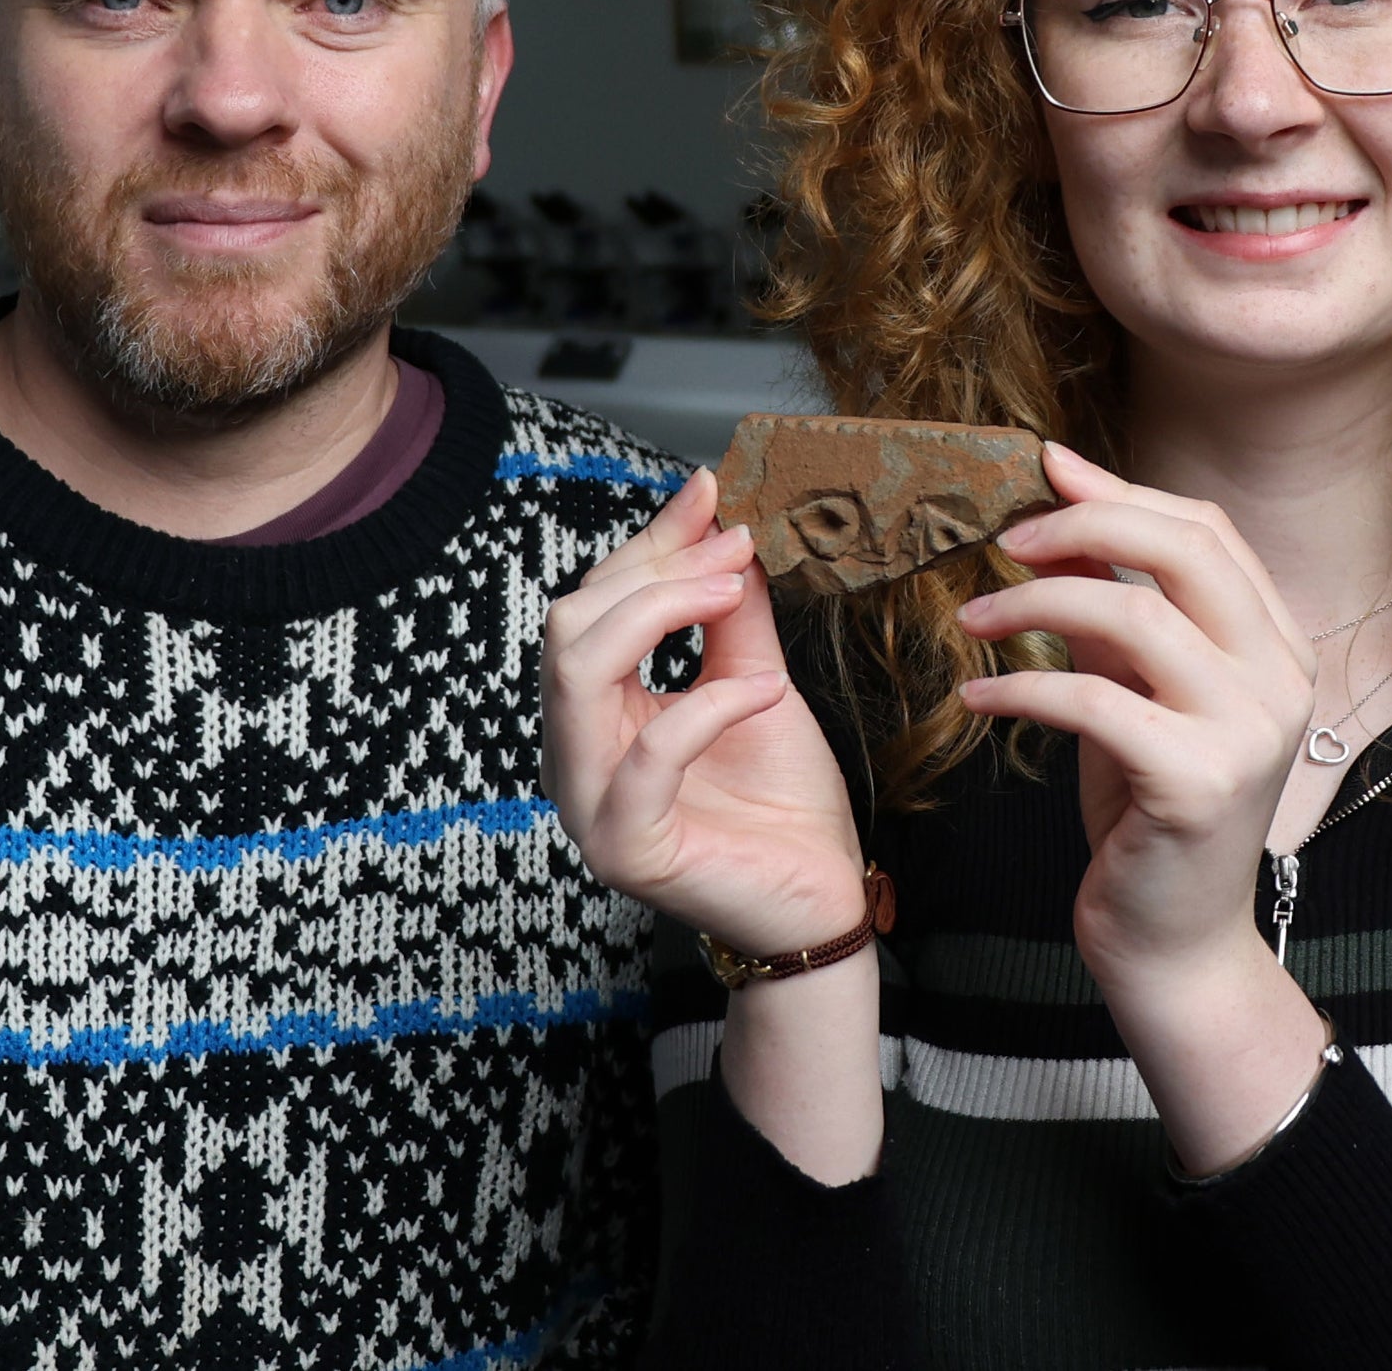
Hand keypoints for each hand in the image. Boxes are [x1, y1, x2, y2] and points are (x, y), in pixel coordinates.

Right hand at [541, 468, 867, 954]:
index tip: (710, 495)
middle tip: (734, 550)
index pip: (592, 604)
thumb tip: (717, 520)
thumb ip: (730, 609)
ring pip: (577, 673)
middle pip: (571, 625)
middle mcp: (574, 752)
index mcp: (595, 710)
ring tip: (735, 596)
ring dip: (662, 614)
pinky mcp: (625, 846)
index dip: (650, 543)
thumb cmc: (782, 798)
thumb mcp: (756, 678)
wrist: (820, 895)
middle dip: (654, 572)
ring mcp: (589, 802)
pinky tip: (764, 692)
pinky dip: (706, 707)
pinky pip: (644, 755)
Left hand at [952, 444, 1318, 997]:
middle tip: (1003, 538)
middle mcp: (1282, 680)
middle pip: (1187, 551)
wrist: (1173, 942)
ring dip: (1036, 603)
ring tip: (973, 621)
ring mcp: (1249, 731)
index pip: (1209, 533)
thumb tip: (1057, 522)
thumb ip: (1111, 614)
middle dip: (1084, 524)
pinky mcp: (1197, 782)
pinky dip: (1021, 686)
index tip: (1044, 471)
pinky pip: (1092, 700)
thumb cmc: (1148, 814)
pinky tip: (978, 697)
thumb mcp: (1132, 695)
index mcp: (1278, 647)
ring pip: (1137, 615)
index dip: (1123, 492)